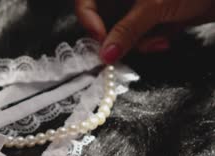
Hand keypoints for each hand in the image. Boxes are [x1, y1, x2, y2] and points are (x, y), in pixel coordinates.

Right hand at [74, 0, 214, 62]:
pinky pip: (137, 37)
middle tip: (127, 48)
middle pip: (103, 20)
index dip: (89, 21)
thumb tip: (106, 54)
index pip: (86, 2)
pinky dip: (150, 42)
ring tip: (158, 40)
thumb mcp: (154, 7)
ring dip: (138, 43)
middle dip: (117, 37)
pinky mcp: (150, 19)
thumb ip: (127, 31)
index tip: (101, 40)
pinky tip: (166, 38)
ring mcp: (136, 6)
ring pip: (120, 33)